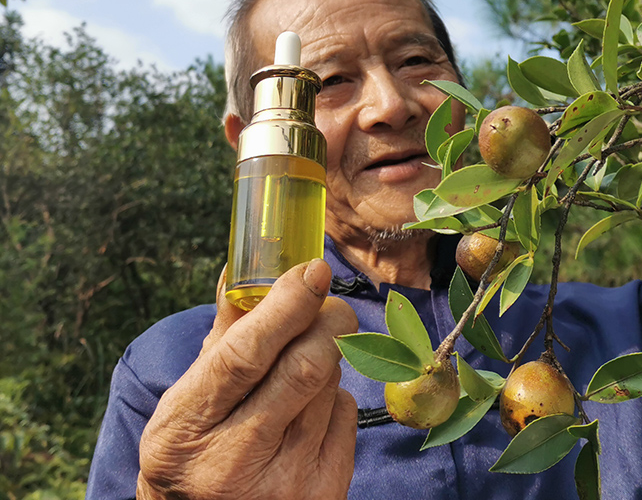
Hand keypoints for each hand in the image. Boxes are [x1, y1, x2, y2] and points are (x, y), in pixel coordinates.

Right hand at [136, 259, 358, 499]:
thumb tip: (243, 269)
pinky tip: (312, 407)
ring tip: (306, 363)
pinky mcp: (325, 493)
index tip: (313, 270)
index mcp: (188, 428)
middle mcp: (235, 462)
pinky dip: (336, 395)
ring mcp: (285, 483)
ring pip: (330, 385)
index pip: (245, 354)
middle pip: (304, 367)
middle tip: (329, 304)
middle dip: (328, 319)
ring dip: (328, 357)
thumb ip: (223, 335)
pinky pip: (347, 415)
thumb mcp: (190, 400)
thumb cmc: (198, 451)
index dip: (286, 305)